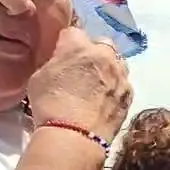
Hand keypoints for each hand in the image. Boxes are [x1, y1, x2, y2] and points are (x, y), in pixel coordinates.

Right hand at [27, 27, 132, 141]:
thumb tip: (62, 62)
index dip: (66, 44)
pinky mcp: (129, 95)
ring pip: (117, 62)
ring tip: (96, 85)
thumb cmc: (50, 105)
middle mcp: (105, 56)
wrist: (74, 137)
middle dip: (93, 52)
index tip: (62, 56)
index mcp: (79, 46)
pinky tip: (105, 100)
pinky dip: (116, 87)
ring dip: (108, 68)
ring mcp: (121, 75)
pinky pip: (124, 83)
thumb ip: (55, 62)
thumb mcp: (40, 77)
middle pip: (101, 43)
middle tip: (82, 69)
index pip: (73, 32)